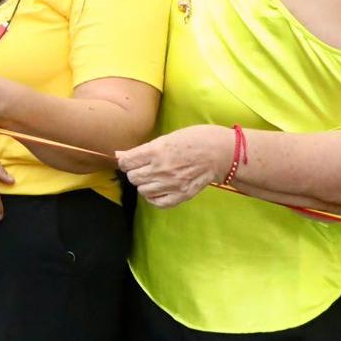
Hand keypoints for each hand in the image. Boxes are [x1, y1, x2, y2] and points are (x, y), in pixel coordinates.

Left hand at [117, 124, 231, 207]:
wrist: (221, 152)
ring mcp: (172, 184)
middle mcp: (162, 169)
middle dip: (135, 172)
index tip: (131, 160)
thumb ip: (143, 149)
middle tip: (144, 167)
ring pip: (142, 190)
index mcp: (157, 151)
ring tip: (154, 177)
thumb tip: (119, 155)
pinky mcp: (182, 195)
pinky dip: (154, 197)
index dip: (126, 161)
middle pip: (133, 177)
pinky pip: (158, 202)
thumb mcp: (167, 138)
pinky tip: (159, 189)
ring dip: (145, 184)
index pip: (126, 162)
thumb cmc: (196, 139)